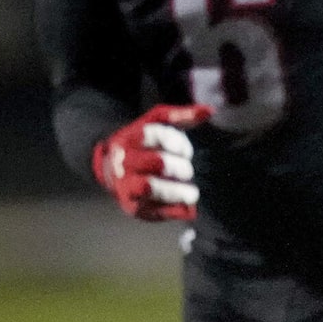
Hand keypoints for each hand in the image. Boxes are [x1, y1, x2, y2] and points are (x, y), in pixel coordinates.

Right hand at [90, 104, 209, 221]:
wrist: (112, 170)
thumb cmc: (143, 145)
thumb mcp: (155, 125)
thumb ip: (181, 116)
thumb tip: (210, 110)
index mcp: (129, 139)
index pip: (154, 134)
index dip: (176, 142)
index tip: (184, 151)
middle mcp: (124, 162)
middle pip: (158, 161)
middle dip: (179, 167)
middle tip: (187, 171)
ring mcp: (126, 185)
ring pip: (151, 187)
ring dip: (178, 191)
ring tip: (192, 193)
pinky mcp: (134, 207)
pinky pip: (155, 211)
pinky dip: (175, 210)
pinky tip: (186, 208)